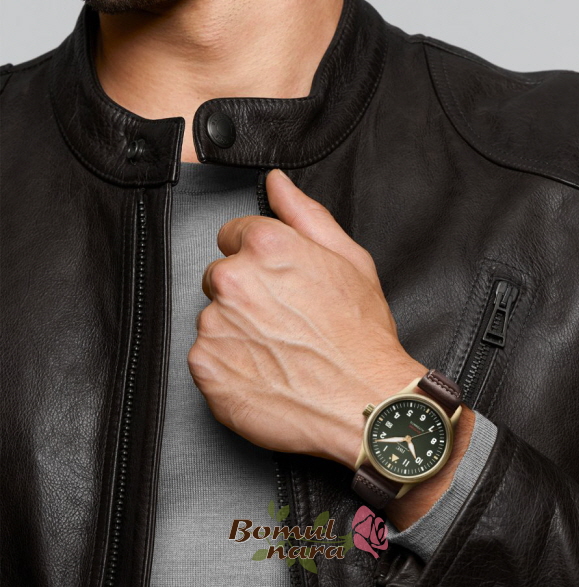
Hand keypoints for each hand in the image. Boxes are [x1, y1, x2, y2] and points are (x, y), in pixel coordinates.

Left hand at [188, 169, 426, 469]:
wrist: (364, 404)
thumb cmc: (362, 336)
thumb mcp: (350, 260)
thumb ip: (305, 214)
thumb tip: (276, 182)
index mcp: (266, 247)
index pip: (233, 235)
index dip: (258, 258)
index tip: (278, 283)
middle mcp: (233, 281)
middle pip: (220, 277)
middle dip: (245, 294)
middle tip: (285, 322)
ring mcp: (216, 326)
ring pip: (213, 318)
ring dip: (236, 332)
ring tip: (279, 352)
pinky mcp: (206, 368)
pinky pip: (206, 357)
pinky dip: (228, 366)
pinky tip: (264, 374)